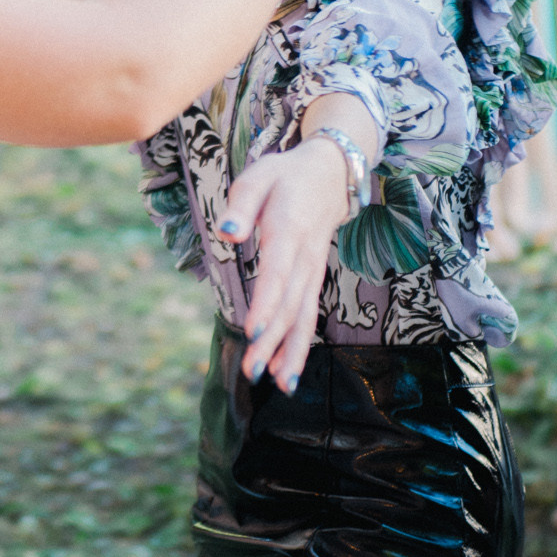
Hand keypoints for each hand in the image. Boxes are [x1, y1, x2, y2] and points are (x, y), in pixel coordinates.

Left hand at [218, 138, 349, 394]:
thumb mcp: (257, 176)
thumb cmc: (285, 176)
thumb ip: (240, 206)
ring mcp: (313, 270)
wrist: (331, 172)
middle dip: (273, 341)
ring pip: (304, 316)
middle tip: (253, 371)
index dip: (267, 304)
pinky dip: (300, 345)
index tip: (254, 332)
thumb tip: (226, 232)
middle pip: (290, 304)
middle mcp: (305, 256)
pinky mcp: (313, 278)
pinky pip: (308, 315)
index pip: (278, 273)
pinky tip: (288, 373)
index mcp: (289, 230)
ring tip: (278, 384)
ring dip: (291, 352)